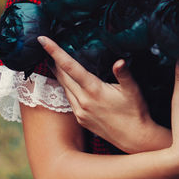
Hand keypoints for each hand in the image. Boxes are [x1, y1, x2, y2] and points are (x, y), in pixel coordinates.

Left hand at [40, 36, 168, 152]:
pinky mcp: (81, 120)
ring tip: (53, 62)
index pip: (70, 66)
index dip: (55, 51)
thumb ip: (124, 74)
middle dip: (53, 60)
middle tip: (45, 46)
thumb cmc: (135, 112)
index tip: (43, 40)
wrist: (134, 138)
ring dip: (58, 74)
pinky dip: (66, 89)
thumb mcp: (132, 90)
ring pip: (64, 88)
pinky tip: (68, 84)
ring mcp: (80, 112)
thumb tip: (119, 61)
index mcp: (94, 90)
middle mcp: (83, 101)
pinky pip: (69, 100)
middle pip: (62, 76)